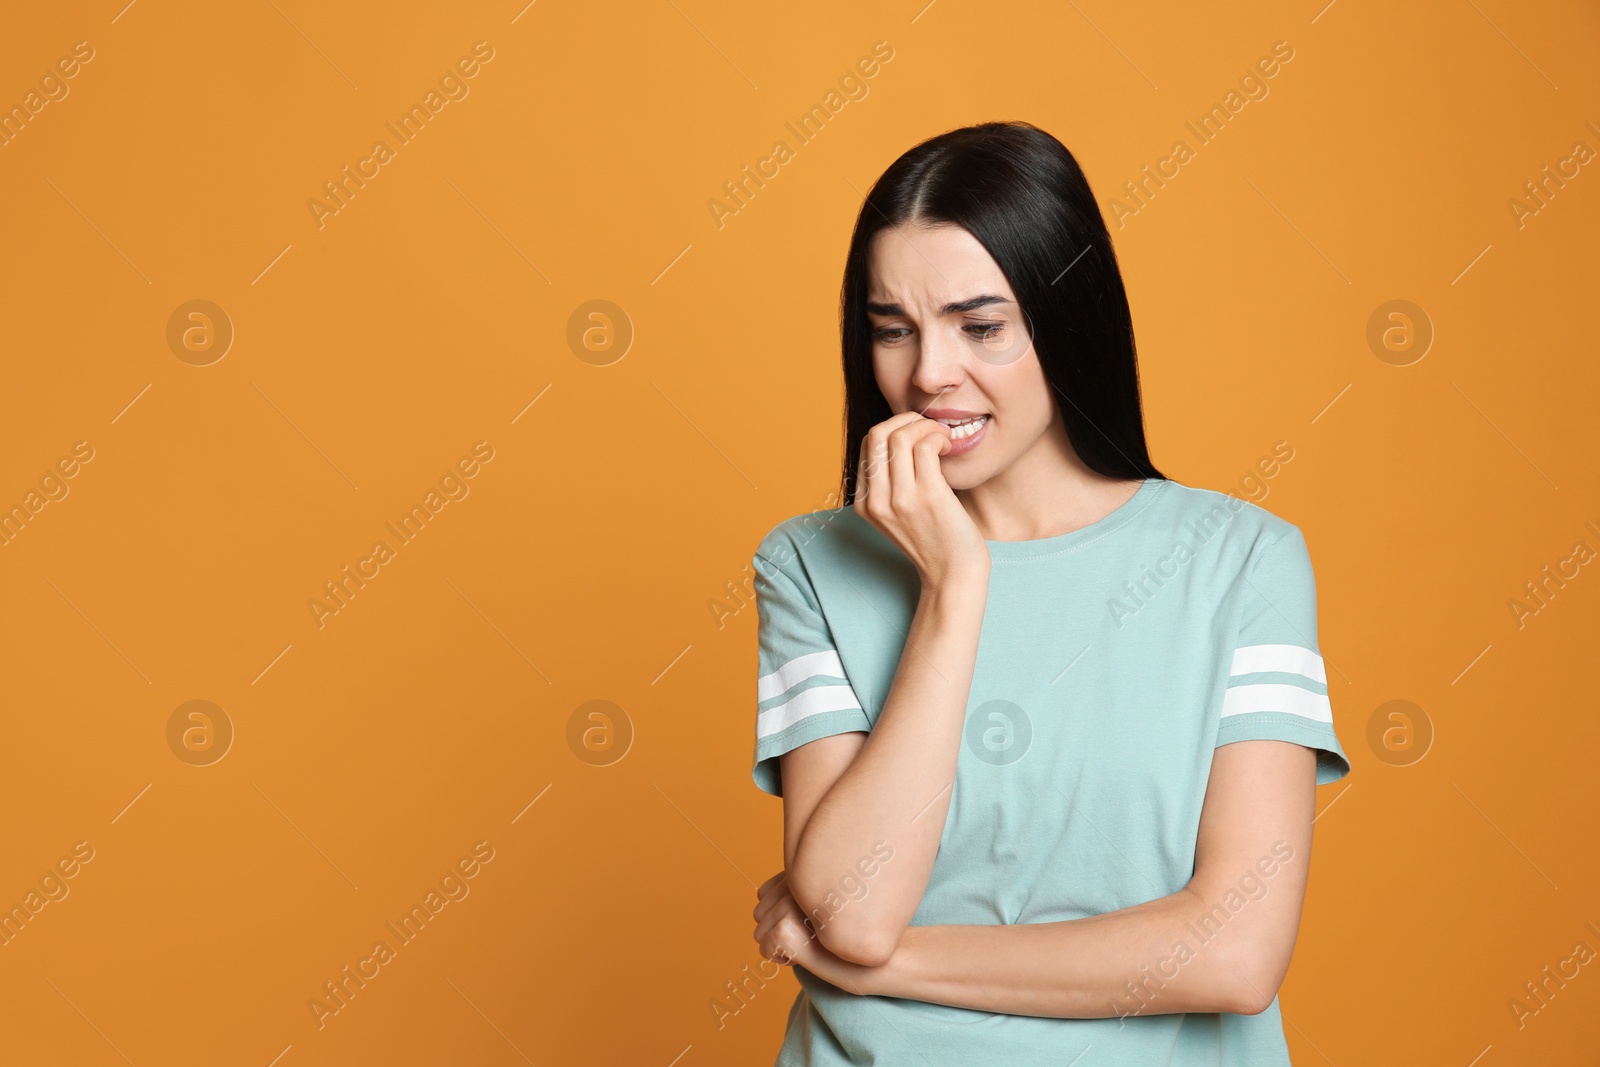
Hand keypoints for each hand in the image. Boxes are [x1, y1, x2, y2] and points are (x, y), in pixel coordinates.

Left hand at [753, 871, 877, 995]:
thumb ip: (805, 892)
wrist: (885, 957)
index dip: (780, 915)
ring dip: (777, 945)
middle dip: (776, 930)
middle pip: (760, 911)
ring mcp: (792, 906)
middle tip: (809, 940)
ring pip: (761, 930)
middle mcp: (797, 884)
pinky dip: (777, 958)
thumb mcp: (831, 904)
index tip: (807, 926)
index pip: (766, 891)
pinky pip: (766, 946)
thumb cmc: (860, 934)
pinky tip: (801, 958)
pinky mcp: (786, 928)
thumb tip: (762, 893)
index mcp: (807, 872)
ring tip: (808, 947)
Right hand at [854, 411, 990, 589]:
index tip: (916, 433)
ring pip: (900, 436)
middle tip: (928, 428)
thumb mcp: (898, 513)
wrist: (953, 574)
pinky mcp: (929, 497)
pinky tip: (948, 447)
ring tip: (941, 438)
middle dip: (904, 420)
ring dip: (925, 427)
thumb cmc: (933, 539)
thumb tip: (900, 437)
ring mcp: (901, 499)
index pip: (867, 445)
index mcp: (864, 503)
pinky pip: (925, 446)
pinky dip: (938, 437)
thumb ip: (890, 482)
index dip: (893, 428)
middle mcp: (877, 501)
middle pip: (876, 434)